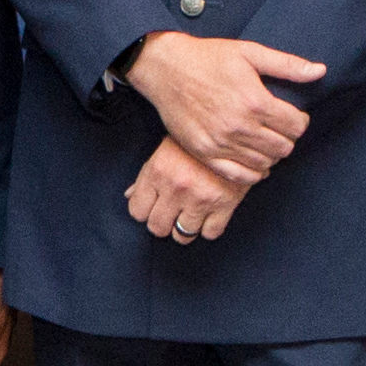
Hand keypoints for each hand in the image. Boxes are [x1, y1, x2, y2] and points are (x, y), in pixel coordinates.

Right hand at [122, 30, 323, 182]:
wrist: (166, 68)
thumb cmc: (209, 57)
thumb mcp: (250, 52)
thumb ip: (287, 65)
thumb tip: (320, 71)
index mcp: (255, 101)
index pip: (296, 126)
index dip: (300, 122)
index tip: (294, 117)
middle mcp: (240, 126)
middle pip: (283, 148)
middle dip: (287, 139)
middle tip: (279, 129)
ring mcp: (221, 143)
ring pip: (264, 163)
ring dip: (271, 154)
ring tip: (265, 140)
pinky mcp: (205, 153)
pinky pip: (239, 176)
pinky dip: (253, 173)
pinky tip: (254, 162)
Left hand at [126, 136, 255, 246]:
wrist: (235, 130)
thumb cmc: (197, 138)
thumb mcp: (166, 149)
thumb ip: (147, 175)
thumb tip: (130, 195)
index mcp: (158, 171)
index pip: (137, 211)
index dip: (144, 210)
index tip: (153, 206)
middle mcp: (176, 188)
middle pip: (157, 228)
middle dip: (163, 222)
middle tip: (172, 211)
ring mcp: (200, 199)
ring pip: (182, 235)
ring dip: (185, 227)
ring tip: (191, 212)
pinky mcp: (225, 205)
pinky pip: (210, 233)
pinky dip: (209, 227)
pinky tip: (209, 214)